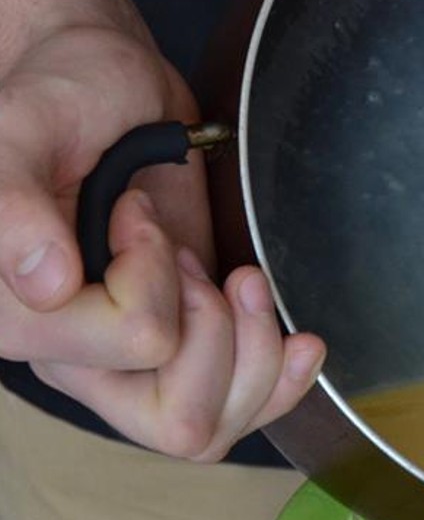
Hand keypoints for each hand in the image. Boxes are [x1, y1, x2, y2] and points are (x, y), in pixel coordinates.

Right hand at [0, 24, 325, 461]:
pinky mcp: (180, 353)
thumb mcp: (22, 126)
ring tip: (235, 278)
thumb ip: (12, 203)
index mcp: (20, 317)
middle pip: (179, 419)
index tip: (137, 216)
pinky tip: (300, 342)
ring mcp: (128, 364)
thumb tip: (43, 282)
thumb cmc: (61, 97)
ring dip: (251, 347)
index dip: (159, 276)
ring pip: (212, 429)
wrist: (105, 90)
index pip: (136, 342)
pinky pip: (237, 413)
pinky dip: (281, 381)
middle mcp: (73, 357)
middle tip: (195, 259)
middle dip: (219, 330)